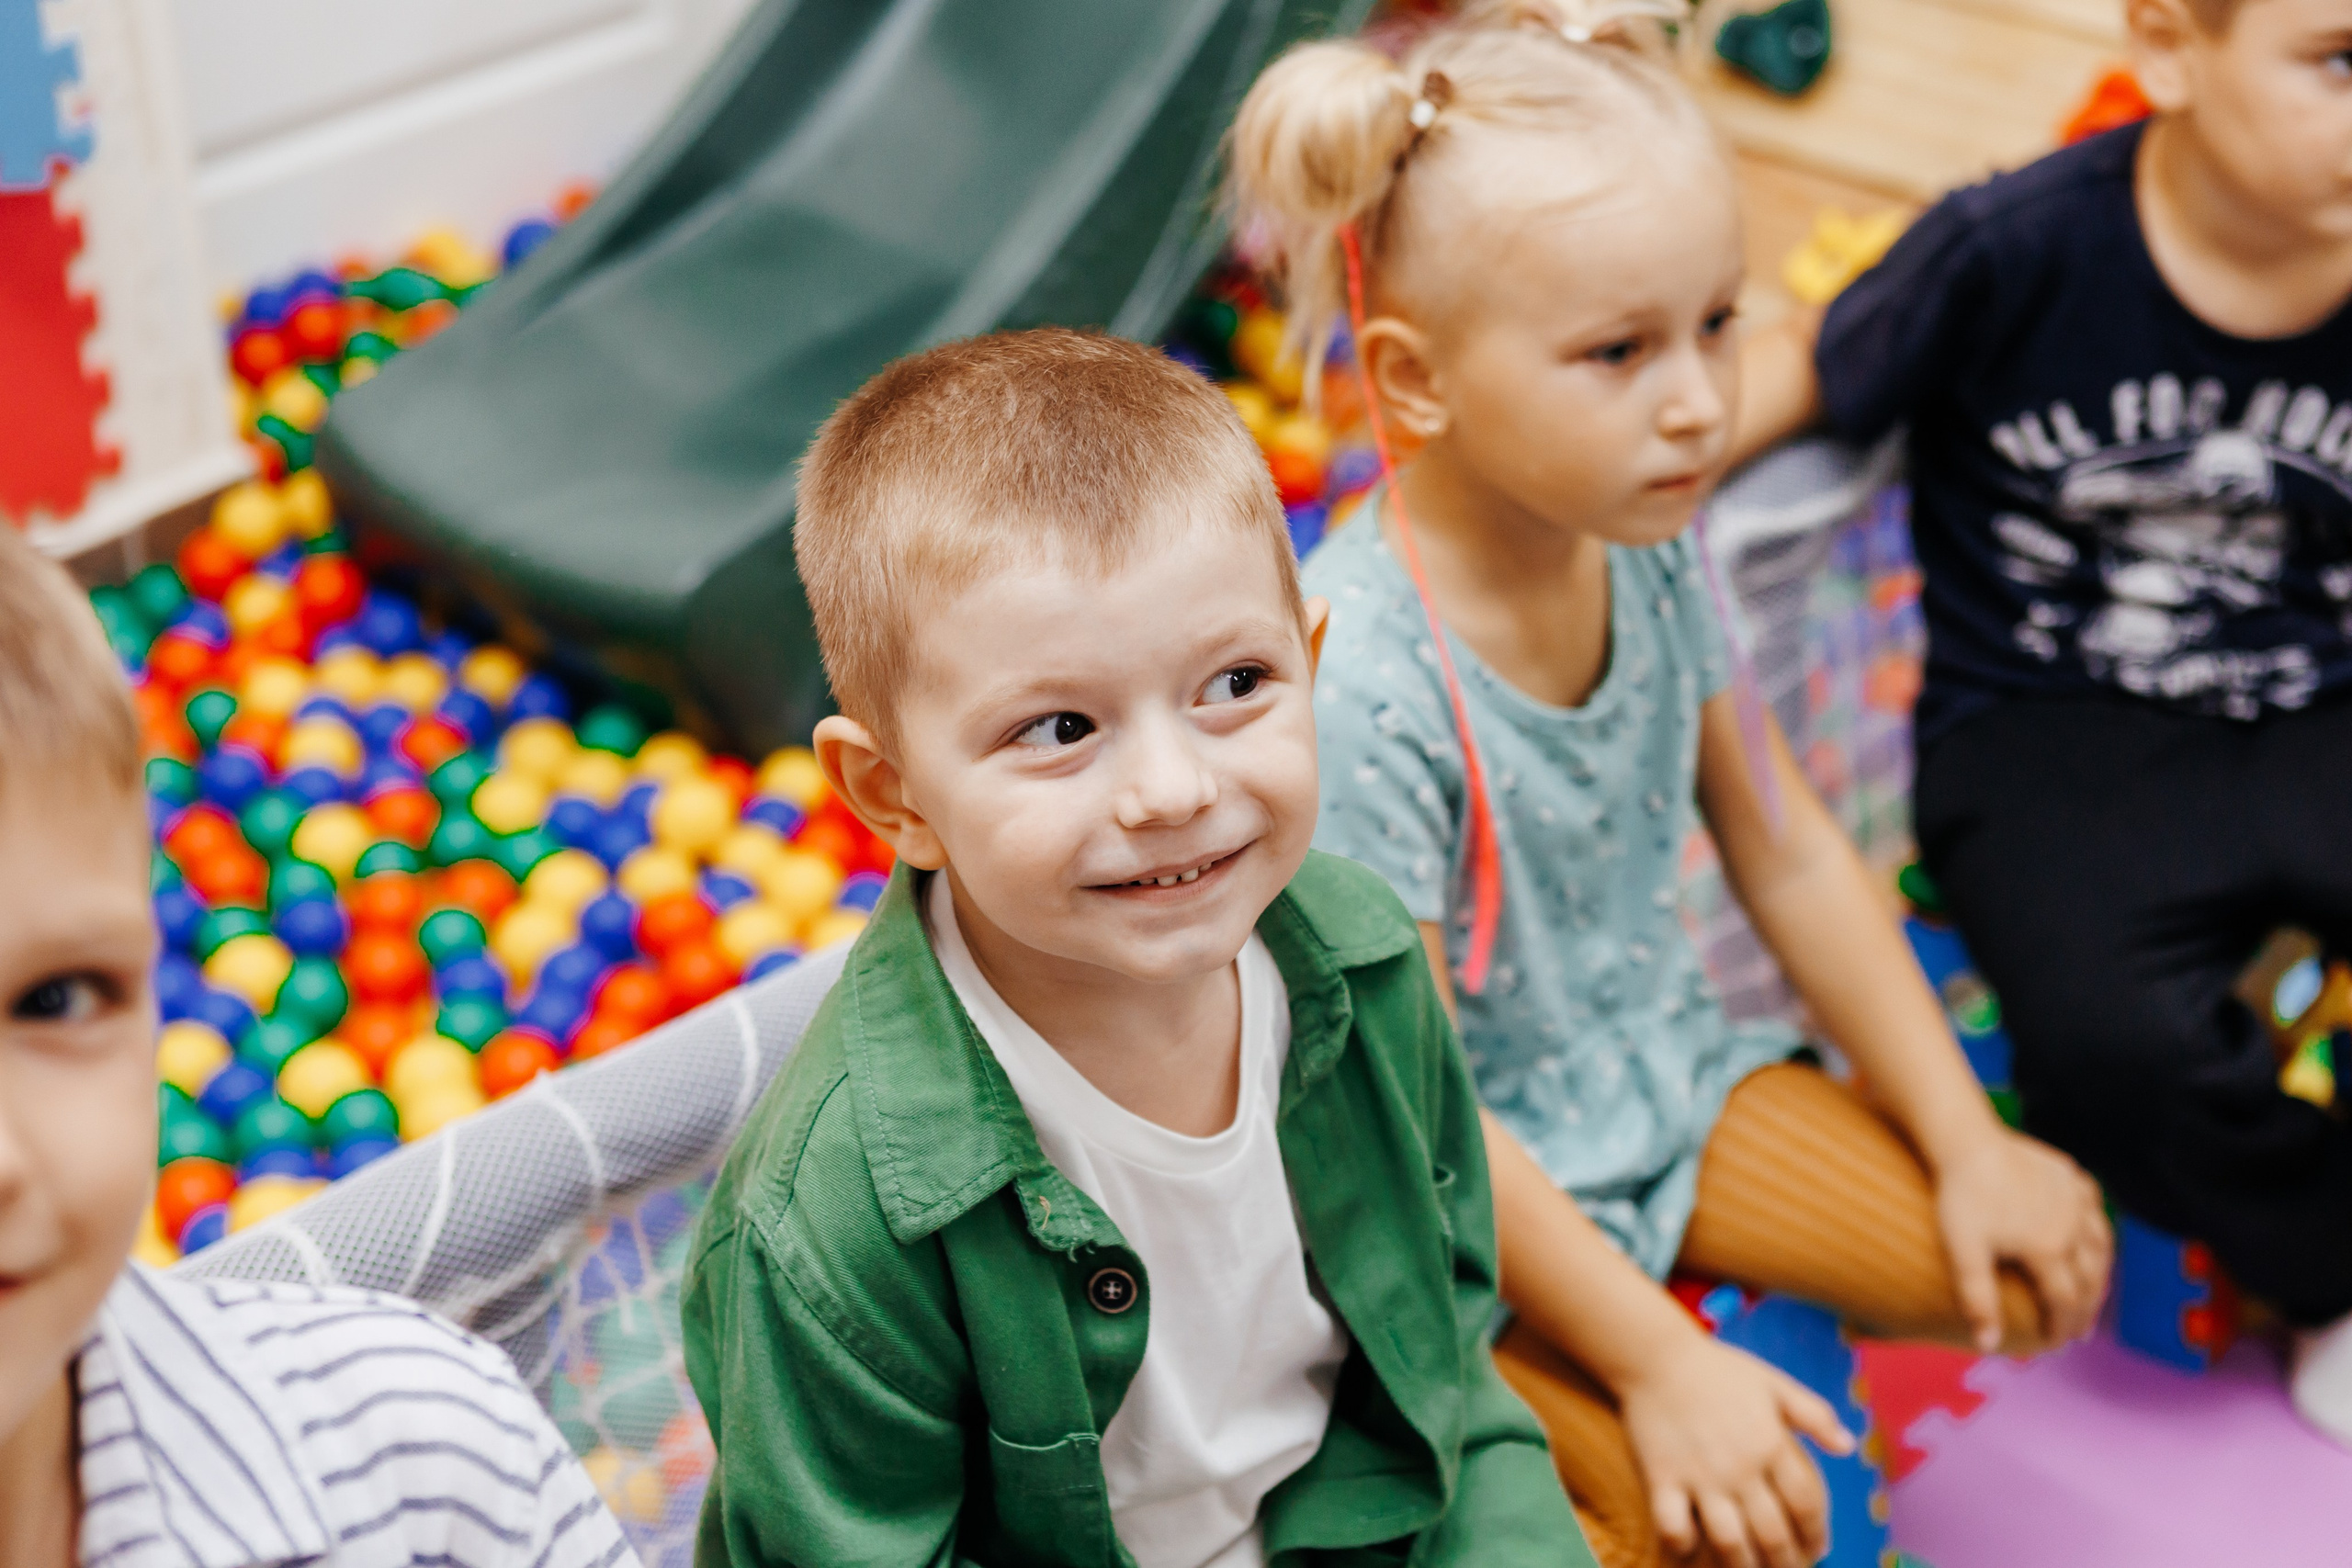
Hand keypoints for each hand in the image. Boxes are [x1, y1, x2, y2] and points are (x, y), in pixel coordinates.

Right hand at [1617, 1329, 1854, 1567]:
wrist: (1656, 1355)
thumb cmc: (1720, 1370)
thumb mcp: (1774, 1383)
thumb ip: (1815, 1415)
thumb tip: (1849, 1447)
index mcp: (1771, 1443)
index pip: (1806, 1504)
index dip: (1817, 1533)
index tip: (1819, 1548)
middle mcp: (1739, 1466)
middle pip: (1772, 1533)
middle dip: (1787, 1563)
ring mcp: (1700, 1475)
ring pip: (1729, 1540)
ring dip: (1744, 1565)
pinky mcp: (1663, 1477)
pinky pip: (1674, 1525)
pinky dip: (1684, 1544)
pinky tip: (1691, 1550)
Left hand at [1932, 1127, 2111, 1351]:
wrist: (1966, 1140)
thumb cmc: (1961, 1196)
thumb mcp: (1963, 1251)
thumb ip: (1978, 1299)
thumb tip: (1987, 1345)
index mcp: (2049, 1250)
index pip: (2065, 1302)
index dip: (2062, 1327)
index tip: (2056, 1344)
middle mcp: (2072, 1227)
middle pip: (2090, 1278)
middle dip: (2086, 1308)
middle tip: (2079, 1329)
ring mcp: (2075, 1199)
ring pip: (2101, 1244)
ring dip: (2099, 1272)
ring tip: (2091, 1290)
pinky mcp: (2070, 1175)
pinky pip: (2092, 1206)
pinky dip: (2094, 1227)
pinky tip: (2089, 1234)